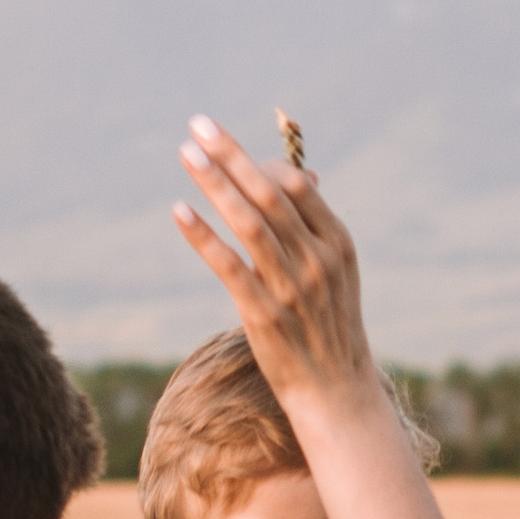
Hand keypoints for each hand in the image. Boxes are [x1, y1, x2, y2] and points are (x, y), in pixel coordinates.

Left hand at [173, 117, 375, 411]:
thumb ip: (314, 228)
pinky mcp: (262, 314)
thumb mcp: (336, 275)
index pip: (297, 188)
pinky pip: (228, 266)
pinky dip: (203, 236)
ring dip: (213, 183)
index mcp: (339, 245)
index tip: (227, 149)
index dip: (260, 163)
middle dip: (230, 155)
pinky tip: (180, 212)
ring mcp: (291, 287)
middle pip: (269, 193)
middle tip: (198, 124)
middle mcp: (317, 260)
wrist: (337, 393)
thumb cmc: (330, 329)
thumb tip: (299, 177)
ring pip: (247, 222)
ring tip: (185, 154)